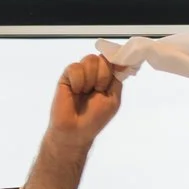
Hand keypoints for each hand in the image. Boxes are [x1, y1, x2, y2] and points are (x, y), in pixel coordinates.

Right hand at [19, 53, 122, 188]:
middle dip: (103, 76)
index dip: (116, 59)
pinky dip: (78, 82)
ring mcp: (81, 73)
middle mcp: (94, 73)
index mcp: (107, 78)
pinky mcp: (67, 75)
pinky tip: (75, 92)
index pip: (113, 59)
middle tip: (98, 91)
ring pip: (90, 60)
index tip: (119, 64)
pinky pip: (75, 67)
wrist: (74, 130)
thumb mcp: (113, 99)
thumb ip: (117, 78)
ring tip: (85, 93)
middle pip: (102, 58)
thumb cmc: (95, 118)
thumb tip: (121, 60)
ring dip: (90, 80)